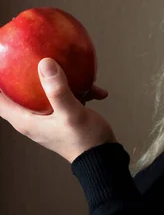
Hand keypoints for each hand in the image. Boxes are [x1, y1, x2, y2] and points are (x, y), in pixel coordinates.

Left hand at [0, 58, 116, 162]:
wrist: (103, 156)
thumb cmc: (84, 140)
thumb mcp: (71, 114)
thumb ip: (58, 90)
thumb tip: (45, 63)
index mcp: (27, 121)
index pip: (0, 102)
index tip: (2, 65)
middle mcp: (34, 118)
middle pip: (19, 93)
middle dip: (22, 75)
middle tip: (27, 58)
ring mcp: (49, 116)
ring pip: (44, 92)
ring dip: (54, 79)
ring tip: (64, 64)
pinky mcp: (64, 114)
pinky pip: (66, 95)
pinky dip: (78, 88)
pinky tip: (93, 87)